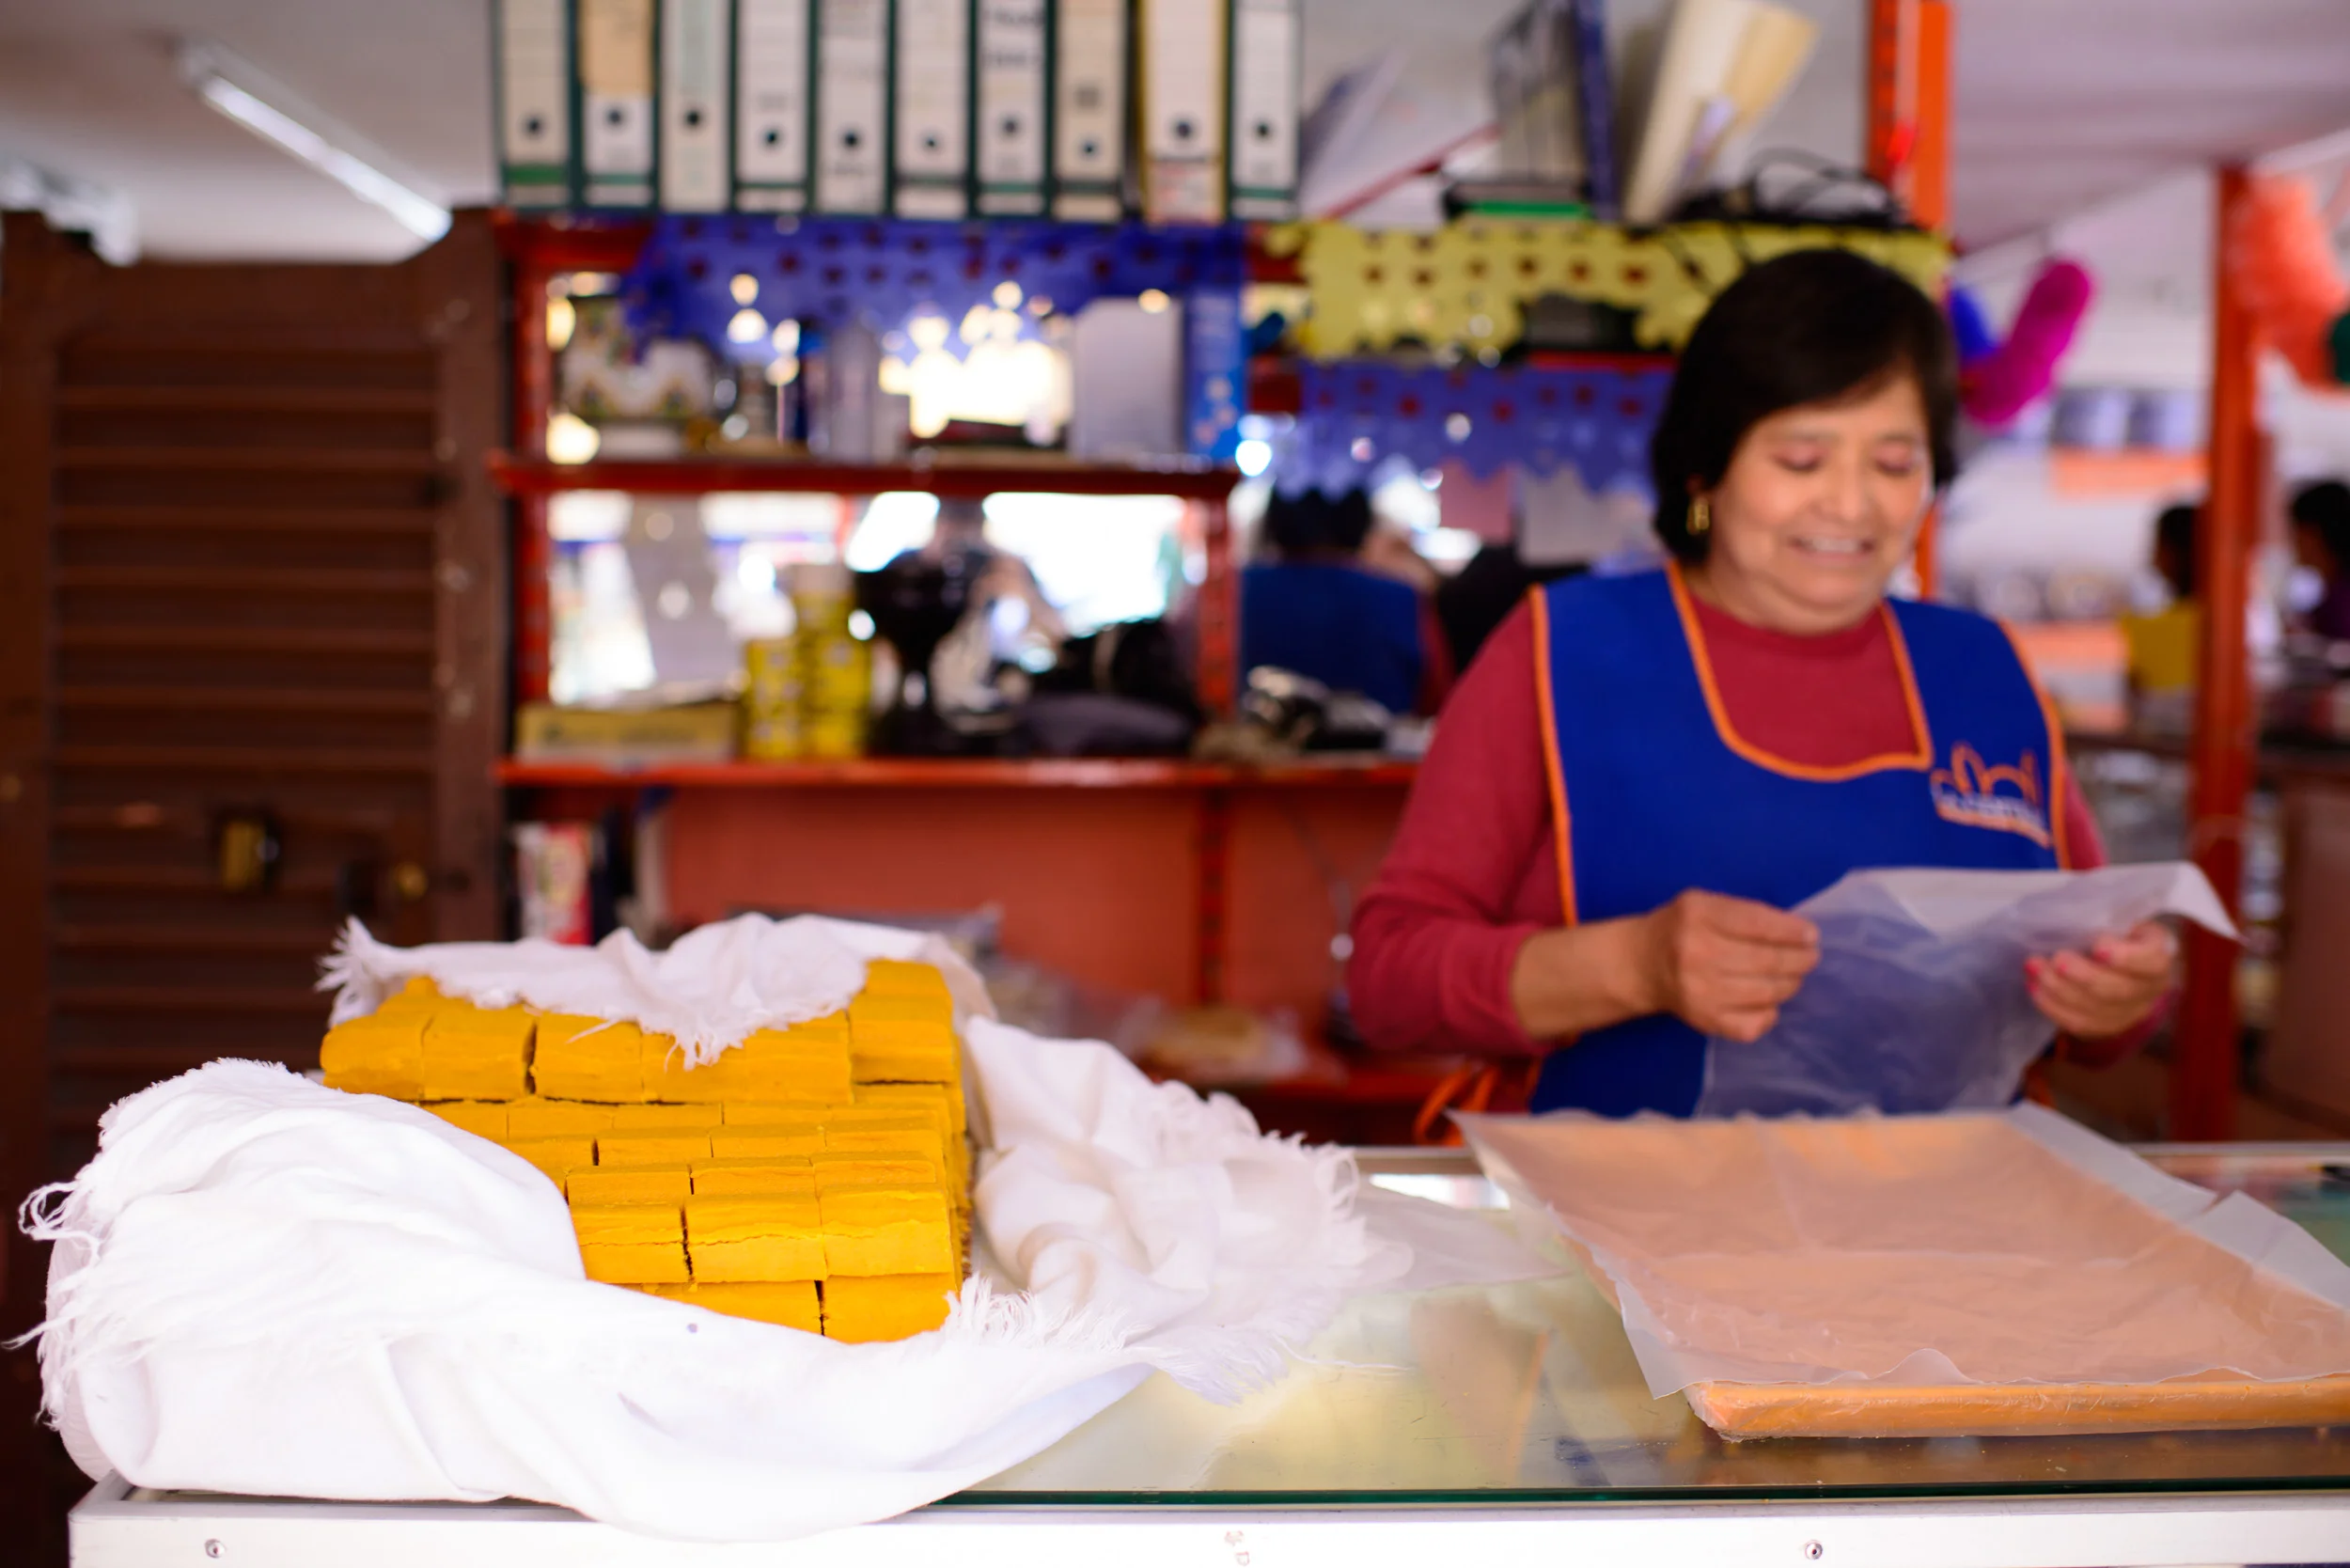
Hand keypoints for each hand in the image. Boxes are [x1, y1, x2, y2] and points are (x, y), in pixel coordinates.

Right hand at [1633, 890, 1820, 1043]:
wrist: (1641, 966)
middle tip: (1810, 958)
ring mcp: (1702, 992)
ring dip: (1790, 984)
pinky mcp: (1706, 1020)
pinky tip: (1767, 1002)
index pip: (1758, 924)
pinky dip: (1770, 1014)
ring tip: (1792, 976)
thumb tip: (1798, 933)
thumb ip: (1745, 912)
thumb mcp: (1704, 904)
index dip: (1792, 931)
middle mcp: (1698, 954)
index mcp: (1698, 916)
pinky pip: (1754, 1024)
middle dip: (1800, 959)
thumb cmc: (1681, 928)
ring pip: (1767, 992)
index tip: (1811, 935)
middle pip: (1767, 960)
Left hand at [2026, 922, 2178, 1040]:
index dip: (2126, 956)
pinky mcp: (2105, 1026)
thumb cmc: (2119, 937)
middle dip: (2083, 975)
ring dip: (2059, 989)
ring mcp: (2128, 1012)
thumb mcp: (2123, 922)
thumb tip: (2075, 909)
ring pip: (2094, 1009)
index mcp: (2158, 958)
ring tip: (2034, 968)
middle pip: (2117, 990)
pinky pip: (2078, 1022)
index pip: (2151, 961)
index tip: (2099, 944)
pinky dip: (2053, 1006)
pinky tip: (2035, 987)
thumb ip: (2108, 919)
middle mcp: (2148, 990)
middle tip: (2057, 958)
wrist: (2124, 970)